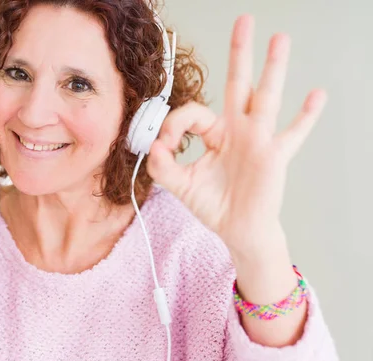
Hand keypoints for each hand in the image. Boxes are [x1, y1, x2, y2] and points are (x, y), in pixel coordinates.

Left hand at [146, 15, 326, 253]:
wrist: (237, 229)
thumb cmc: (213, 204)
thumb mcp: (180, 186)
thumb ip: (163, 167)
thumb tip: (154, 148)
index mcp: (215, 135)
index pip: (193, 113)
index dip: (175, 124)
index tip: (166, 145)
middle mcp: (238, 130)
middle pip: (238, 85)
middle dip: (240, 54)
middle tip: (245, 21)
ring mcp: (258, 140)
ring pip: (266, 98)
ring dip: (273, 69)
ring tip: (280, 39)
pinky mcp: (274, 156)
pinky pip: (293, 134)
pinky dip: (305, 116)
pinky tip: (317, 95)